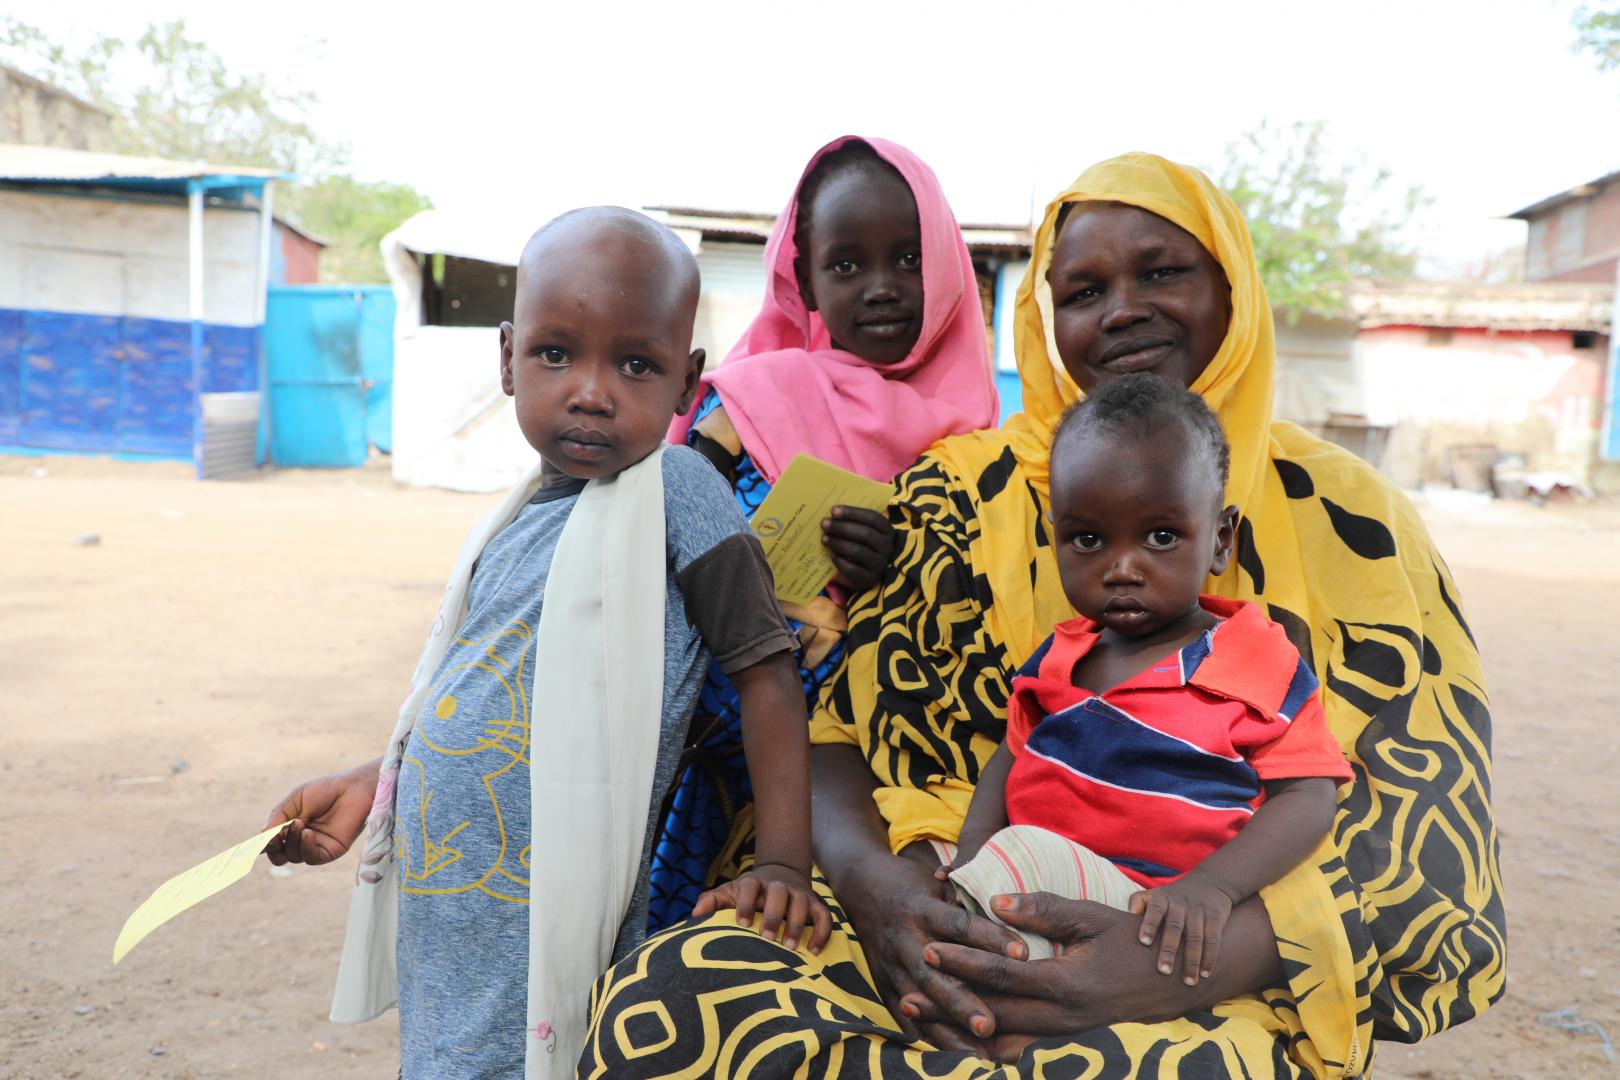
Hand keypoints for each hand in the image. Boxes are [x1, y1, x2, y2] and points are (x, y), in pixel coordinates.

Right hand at [262, 759, 379, 865]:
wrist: (353, 788)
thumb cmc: (324, 790)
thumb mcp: (295, 800)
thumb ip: (277, 818)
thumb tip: (260, 838)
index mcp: (289, 827)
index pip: (270, 843)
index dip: (261, 845)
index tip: (253, 844)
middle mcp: (300, 840)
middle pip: (279, 856)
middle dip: (273, 848)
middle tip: (276, 836)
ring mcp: (315, 847)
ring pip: (293, 857)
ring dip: (292, 842)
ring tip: (300, 824)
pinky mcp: (330, 852)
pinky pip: (312, 858)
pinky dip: (306, 848)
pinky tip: (308, 834)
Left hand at [692, 862, 833, 952]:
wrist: (781, 874)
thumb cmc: (749, 893)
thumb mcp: (730, 893)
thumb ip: (712, 901)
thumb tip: (694, 914)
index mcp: (755, 883)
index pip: (750, 887)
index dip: (746, 903)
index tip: (742, 923)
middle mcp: (779, 886)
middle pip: (779, 893)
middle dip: (774, 915)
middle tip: (768, 937)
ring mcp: (799, 894)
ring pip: (802, 903)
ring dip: (797, 924)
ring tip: (790, 947)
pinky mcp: (816, 905)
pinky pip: (825, 916)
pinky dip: (822, 932)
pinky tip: (813, 950)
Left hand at [821, 506, 894, 591]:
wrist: (867, 571)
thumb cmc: (862, 544)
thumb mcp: (863, 531)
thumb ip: (852, 522)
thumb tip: (833, 513)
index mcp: (887, 531)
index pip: (872, 518)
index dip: (852, 513)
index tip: (834, 511)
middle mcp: (887, 547)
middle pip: (864, 534)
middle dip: (841, 527)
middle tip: (824, 524)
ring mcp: (880, 564)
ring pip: (857, 551)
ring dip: (838, 543)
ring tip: (825, 539)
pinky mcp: (869, 579)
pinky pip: (852, 569)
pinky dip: (839, 561)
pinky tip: (831, 555)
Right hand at [839, 848, 1024, 1052]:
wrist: (861, 884)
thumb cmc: (911, 881)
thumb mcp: (939, 882)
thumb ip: (969, 902)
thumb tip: (1013, 914)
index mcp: (921, 908)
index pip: (960, 925)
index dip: (990, 938)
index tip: (1023, 954)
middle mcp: (904, 939)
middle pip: (934, 974)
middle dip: (961, 1002)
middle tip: (989, 1026)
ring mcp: (890, 963)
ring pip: (918, 1001)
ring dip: (945, 1028)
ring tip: (975, 1053)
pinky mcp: (882, 981)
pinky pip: (901, 1014)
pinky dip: (924, 1034)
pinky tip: (949, 1054)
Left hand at [907, 892, 1222, 1053]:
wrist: (1176, 980)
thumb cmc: (1133, 939)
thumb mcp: (1091, 916)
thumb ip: (1043, 910)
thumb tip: (994, 902)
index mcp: (1067, 984)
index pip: (1001, 975)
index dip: (962, 962)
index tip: (929, 948)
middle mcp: (1062, 1018)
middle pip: (992, 1015)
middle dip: (947, 1005)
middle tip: (907, 994)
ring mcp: (1064, 1033)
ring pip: (1003, 1037)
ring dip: (961, 1028)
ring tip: (923, 1018)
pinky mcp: (1065, 1037)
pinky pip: (1019, 1043)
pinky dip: (988, 1039)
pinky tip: (962, 1031)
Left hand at [1130, 870, 1239, 984]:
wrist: (1210, 882)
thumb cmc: (1173, 896)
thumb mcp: (1155, 894)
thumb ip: (1139, 902)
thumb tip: (1126, 917)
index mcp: (1162, 898)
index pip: (1154, 910)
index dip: (1149, 925)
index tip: (1144, 942)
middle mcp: (1180, 904)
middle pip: (1174, 928)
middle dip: (1169, 950)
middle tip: (1163, 971)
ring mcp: (1199, 911)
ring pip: (1195, 937)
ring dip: (1192, 960)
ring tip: (1188, 982)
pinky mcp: (1215, 918)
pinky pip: (1213, 939)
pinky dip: (1210, 957)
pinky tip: (1205, 974)